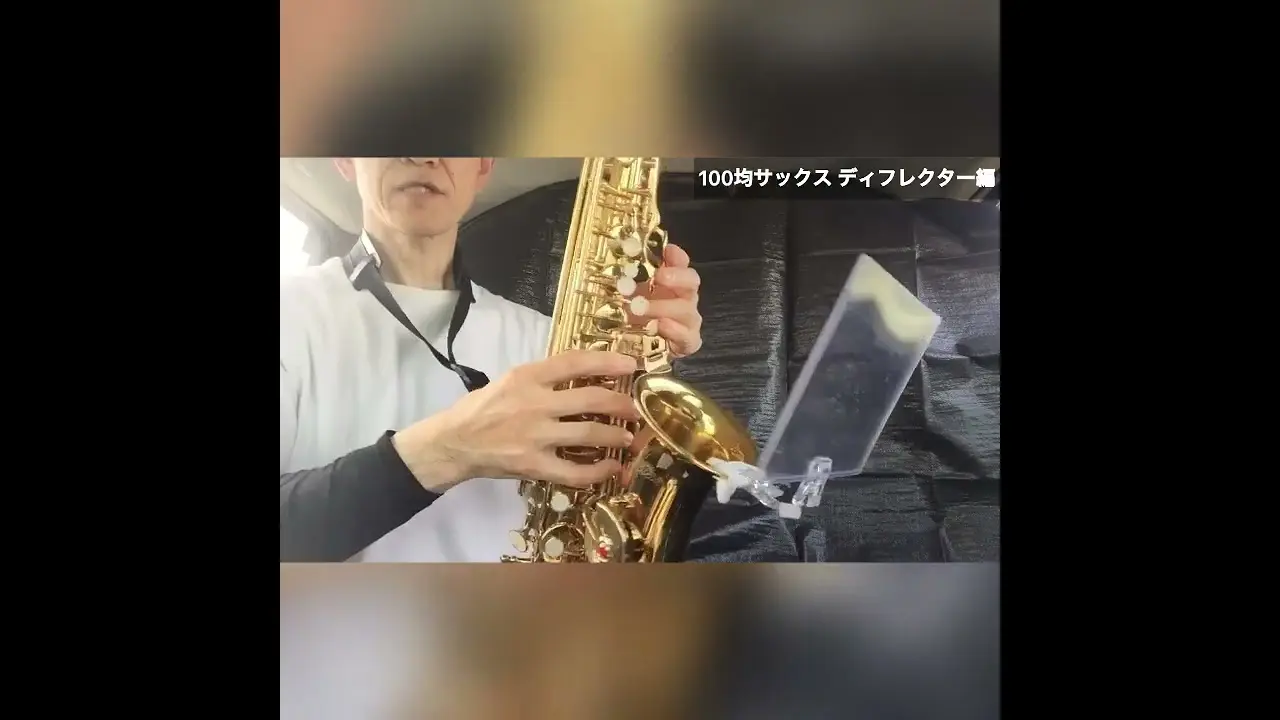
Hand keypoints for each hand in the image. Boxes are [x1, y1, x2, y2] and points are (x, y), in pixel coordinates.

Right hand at [393, 350, 641, 490]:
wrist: (454, 442)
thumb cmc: (483, 408)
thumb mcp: (510, 380)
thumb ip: (545, 377)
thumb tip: (586, 374)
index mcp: (528, 376)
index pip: (575, 362)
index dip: (608, 361)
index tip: (631, 365)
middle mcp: (535, 403)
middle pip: (591, 399)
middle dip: (621, 403)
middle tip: (636, 408)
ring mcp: (535, 436)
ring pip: (589, 433)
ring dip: (615, 435)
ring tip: (628, 437)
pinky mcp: (533, 465)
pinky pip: (574, 471)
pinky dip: (597, 471)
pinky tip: (611, 468)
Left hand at [633, 243, 702, 357]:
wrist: (645, 347)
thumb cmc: (639, 315)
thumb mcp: (632, 293)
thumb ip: (631, 277)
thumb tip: (624, 256)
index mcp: (674, 281)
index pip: (681, 262)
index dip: (677, 256)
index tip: (668, 250)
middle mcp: (686, 297)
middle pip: (691, 282)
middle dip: (676, 277)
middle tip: (658, 277)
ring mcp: (690, 320)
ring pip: (686, 309)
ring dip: (663, 307)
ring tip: (641, 308)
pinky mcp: (689, 342)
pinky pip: (687, 336)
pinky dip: (673, 330)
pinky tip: (659, 326)